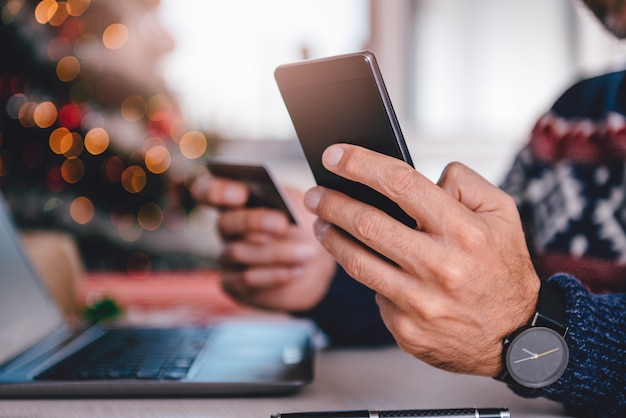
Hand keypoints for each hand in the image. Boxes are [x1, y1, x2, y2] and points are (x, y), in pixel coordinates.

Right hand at [191, 175, 335, 311]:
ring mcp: (227, 256)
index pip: (207, 190)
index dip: (216, 191)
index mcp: (237, 200)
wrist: (314, 264)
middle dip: (253, 221)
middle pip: (225, 222)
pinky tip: (297, 270)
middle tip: (282, 223)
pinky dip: (274, 275)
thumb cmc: (303, 226)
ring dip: (275, 253)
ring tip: (306, 252)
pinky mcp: (234, 284)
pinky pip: (246, 279)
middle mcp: (227, 227)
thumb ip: (286, 198)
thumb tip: (278, 200)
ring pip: (238, 253)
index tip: (240, 194)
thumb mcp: (300, 206)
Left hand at [303, 144, 539, 376]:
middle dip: (332, 203)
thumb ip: (466, 183)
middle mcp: (440, 266)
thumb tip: (426, 176)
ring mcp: (420, 302)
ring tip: (321, 223)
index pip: (401, 184)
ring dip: (332, 238)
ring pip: (358, 262)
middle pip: (368, 224)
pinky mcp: (407, 329)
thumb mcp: (503, 215)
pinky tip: (366, 266)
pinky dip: (369, 277)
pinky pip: (375, 294)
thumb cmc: (504, 267)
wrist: (516, 337)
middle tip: (314, 194)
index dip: (360, 164)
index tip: (334, 155)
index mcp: (463, 231)